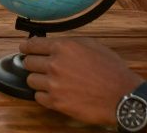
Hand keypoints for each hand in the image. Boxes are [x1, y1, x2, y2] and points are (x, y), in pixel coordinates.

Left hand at [20, 36, 143, 125]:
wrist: (122, 96)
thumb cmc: (111, 70)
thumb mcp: (92, 45)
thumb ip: (70, 43)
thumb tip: (54, 44)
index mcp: (63, 47)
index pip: (32, 45)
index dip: (26, 47)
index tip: (24, 49)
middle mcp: (55, 64)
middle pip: (28, 62)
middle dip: (32, 63)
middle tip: (39, 66)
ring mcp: (54, 85)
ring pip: (31, 80)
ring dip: (38, 80)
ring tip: (49, 81)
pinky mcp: (56, 103)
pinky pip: (38, 97)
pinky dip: (43, 95)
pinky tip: (54, 93)